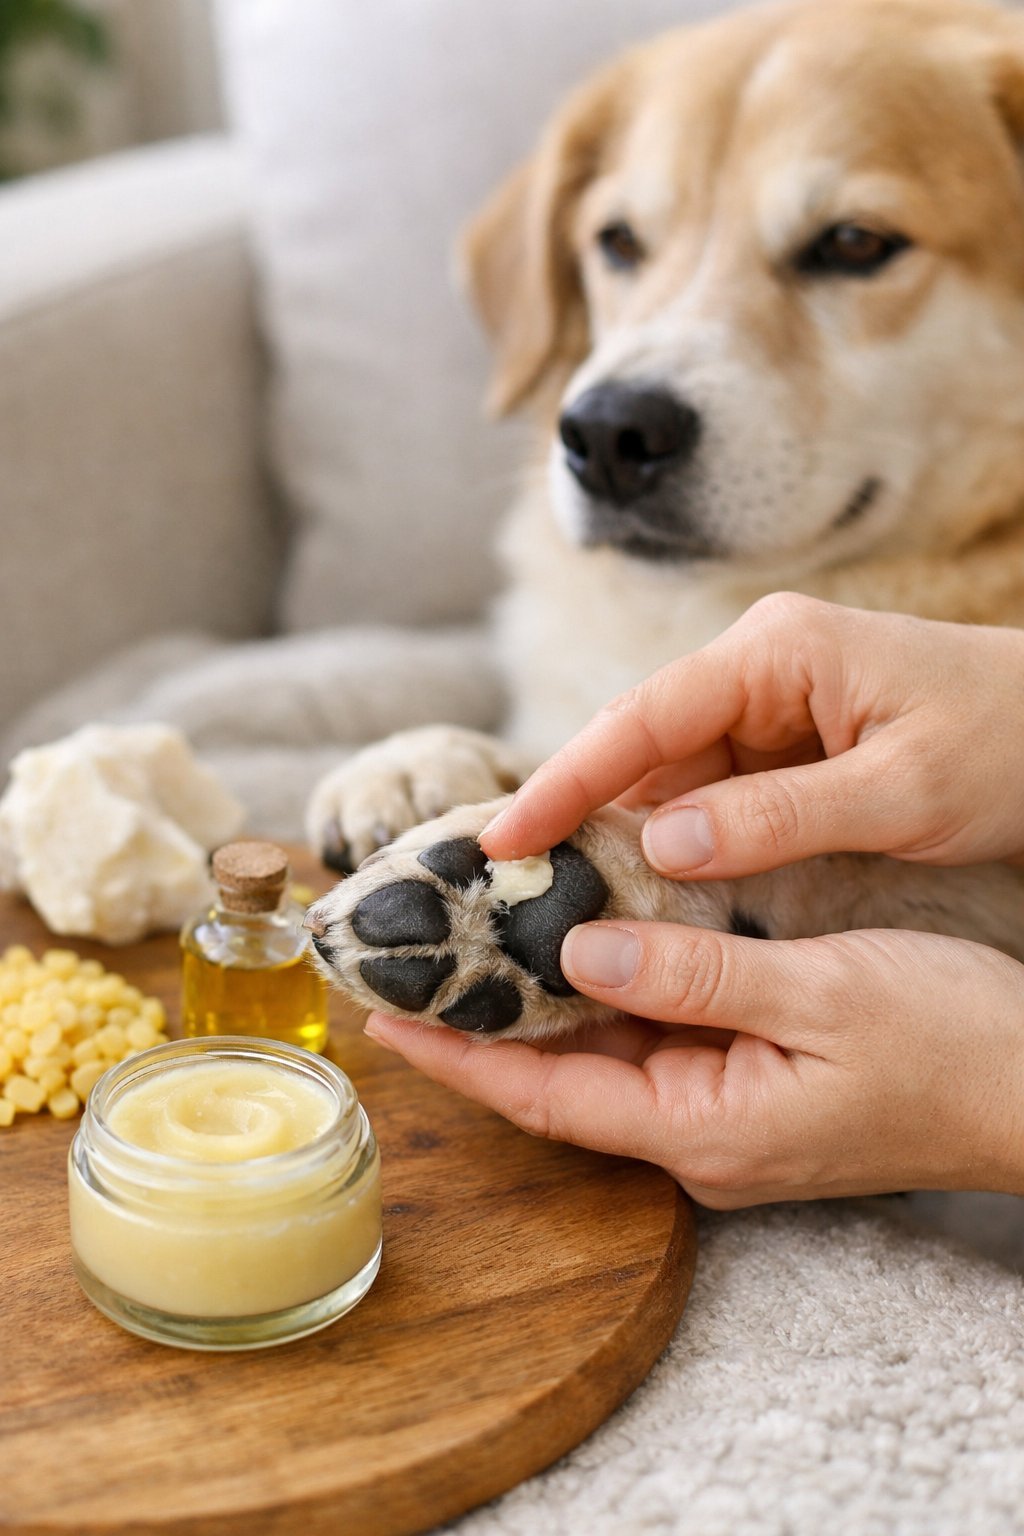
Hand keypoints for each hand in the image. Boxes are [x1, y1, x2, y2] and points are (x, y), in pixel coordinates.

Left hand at [365, 923, 1023, 1203]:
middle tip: (411, 964)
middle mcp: (699, 1134)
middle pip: (563, 1078)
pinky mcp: (750, 1085)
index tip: (384, 1023)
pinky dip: (611, 989)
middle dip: (484, 1023)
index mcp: (706, 1129)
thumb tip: (581, 949)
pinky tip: (584, 935)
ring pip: (606, 1053)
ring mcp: (725, 1112)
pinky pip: (657, 1038)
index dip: (459, 1059)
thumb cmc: (951, 1046)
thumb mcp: (824, 996)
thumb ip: (695, 975)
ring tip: (472, 941)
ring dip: (543, 998)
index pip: (548, 1098)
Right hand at [478, 593, 1023, 878]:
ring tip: (559, 895)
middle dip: (579, 809)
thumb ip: (781, 818)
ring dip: (624, 829)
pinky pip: (712, 787)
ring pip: (672, 770)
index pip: (644, 715)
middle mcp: (761, 666)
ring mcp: (773, 701)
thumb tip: (663, 847)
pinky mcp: (789, 738)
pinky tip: (644, 882)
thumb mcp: (904, 792)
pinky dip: (678, 835)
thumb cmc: (1009, 742)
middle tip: (510, 883)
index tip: (505, 839)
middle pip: (642, 741)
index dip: (566, 780)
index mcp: (779, 651)